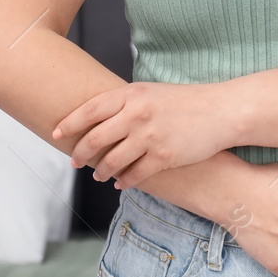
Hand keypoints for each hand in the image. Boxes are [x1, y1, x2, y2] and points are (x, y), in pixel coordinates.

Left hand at [53, 82, 231, 188]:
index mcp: (132, 94)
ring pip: (112, 160)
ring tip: (98, 175)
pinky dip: (124, 182)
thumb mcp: (151, 91)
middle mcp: (137, 114)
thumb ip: (126, 102)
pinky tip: (120, 184)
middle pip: (96, 138)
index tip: (56, 133)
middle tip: (75, 161)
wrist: (221, 111)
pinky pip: (135, 175)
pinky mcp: (164, 156)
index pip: (90, 110)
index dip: (69, 123)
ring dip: (101, 171)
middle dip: (81, 153)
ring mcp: (150, 136)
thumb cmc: (185, 101)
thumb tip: (98, 116)